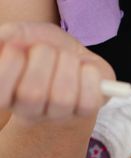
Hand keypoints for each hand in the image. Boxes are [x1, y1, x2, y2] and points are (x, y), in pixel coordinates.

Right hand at [0, 22, 114, 121]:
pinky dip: (90, 76)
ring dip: (68, 65)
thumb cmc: (44, 51)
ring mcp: (59, 116)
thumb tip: (4, 42)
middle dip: (42, 58)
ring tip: (68, 57)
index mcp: (6, 95)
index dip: (8, 66)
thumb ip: (9, 37)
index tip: (16, 49)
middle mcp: (30, 112)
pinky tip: (86, 69)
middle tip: (46, 49)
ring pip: (62, 98)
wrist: (77, 59)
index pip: (0, 93)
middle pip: (32, 94)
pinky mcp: (85, 113)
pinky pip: (88, 102)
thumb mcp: (22, 36)